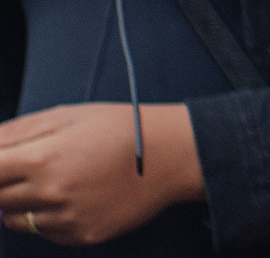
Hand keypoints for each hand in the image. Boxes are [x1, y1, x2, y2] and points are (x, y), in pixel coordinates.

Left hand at [0, 103, 199, 240]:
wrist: (171, 155)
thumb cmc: (122, 128)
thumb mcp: (69, 115)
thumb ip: (18, 131)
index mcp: (43, 158)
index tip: (1, 162)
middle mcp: (51, 193)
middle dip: (4, 183)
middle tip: (29, 167)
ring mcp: (66, 218)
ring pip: (14, 220)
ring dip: (21, 203)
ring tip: (52, 181)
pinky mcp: (81, 235)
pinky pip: (44, 231)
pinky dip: (47, 217)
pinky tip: (72, 196)